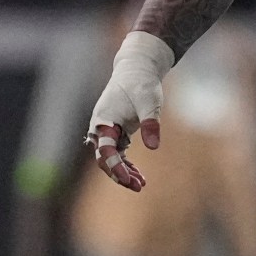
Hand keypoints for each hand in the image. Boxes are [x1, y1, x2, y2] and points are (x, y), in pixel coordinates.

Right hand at [86, 31, 175, 191]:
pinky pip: (117, 152)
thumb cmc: (142, 83)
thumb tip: (153, 147)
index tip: (128, 180)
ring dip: (123, 171)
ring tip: (141, 184)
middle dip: (119, 174)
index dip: (115, 167)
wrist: (137, 69)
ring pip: (110, 157)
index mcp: (103, 120)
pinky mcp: (116, 130)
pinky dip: (126, 163)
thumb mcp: (149, 103)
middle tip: (138, 187)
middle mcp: (101, 127)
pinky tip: (139, 175)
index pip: (105, 150)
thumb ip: (150, 124)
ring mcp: (107, 129)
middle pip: (104, 158)